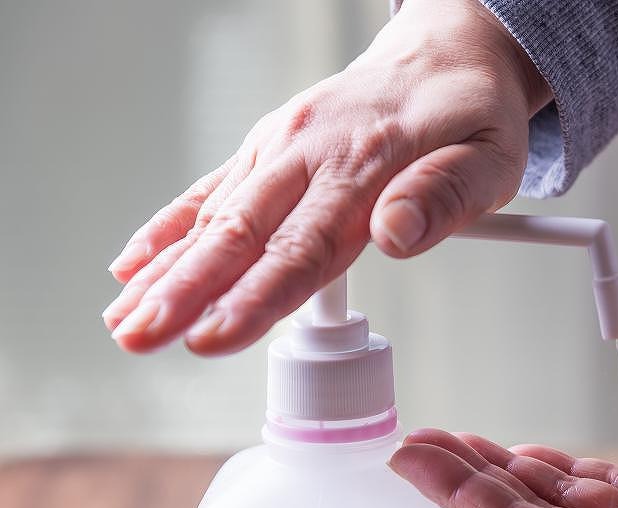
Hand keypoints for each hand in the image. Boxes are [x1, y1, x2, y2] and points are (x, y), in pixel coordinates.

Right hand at [102, 0, 549, 354]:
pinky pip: (212, 188)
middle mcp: (309, 150)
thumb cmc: (471, 114)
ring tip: (125, 319)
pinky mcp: (269, 147)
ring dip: (167, 269)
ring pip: (216, 215)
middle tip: (142, 339)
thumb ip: (446, 196)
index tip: (213, 337)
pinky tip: (136, 264)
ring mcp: (282, 145)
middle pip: (241, 232)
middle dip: (186, 291)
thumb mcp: (490, 156)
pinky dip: (170, 227)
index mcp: (365, 161)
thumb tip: (398, 234)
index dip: (256, 296)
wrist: (446, 57)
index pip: (303, 245)